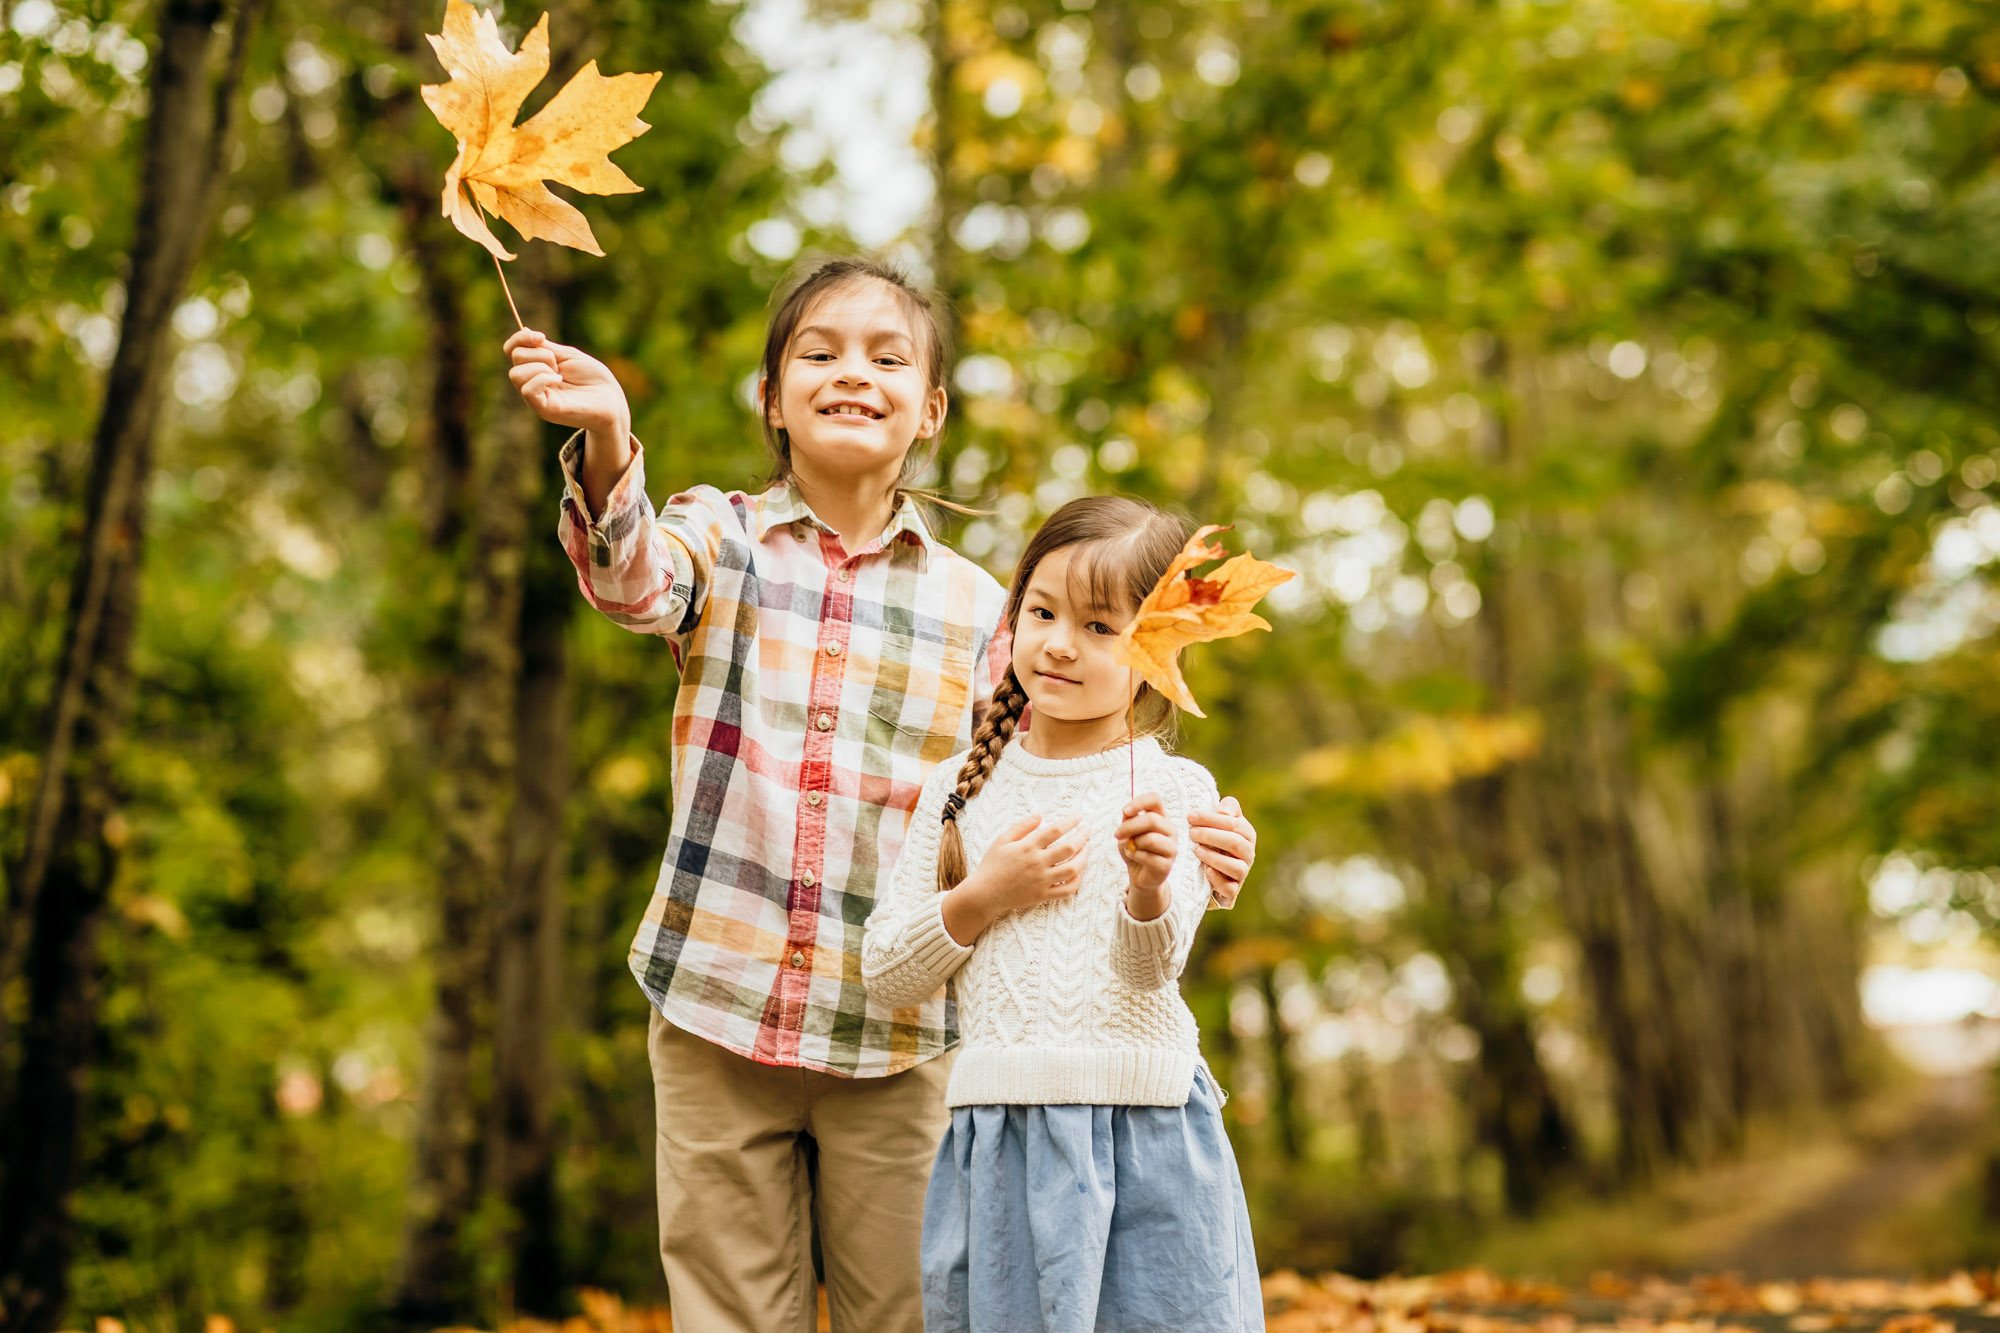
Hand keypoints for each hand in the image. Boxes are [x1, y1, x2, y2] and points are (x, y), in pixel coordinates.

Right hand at [505, 328, 630, 436]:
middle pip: (515, 357)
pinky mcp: (544, 409)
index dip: (520, 338)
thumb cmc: (593, 378)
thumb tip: (524, 330)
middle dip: (539, 354)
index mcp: (536, 367)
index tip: (540, 336)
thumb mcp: (567, 355)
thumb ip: (545, 347)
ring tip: (560, 375)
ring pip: (517, 374)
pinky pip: (528, 390)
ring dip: (541, 367)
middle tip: (560, 365)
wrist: (611, 399)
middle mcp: (532, 381)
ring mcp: (536, 397)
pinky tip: (558, 380)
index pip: (512, 350)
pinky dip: (542, 380)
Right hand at [975, 814, 1089, 912]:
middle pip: (1069, 848)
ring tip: (1086, 848)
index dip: (1070, 822)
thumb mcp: (1002, 840)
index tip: (1078, 817)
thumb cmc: (992, 865)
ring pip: (1072, 868)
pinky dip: (1077, 880)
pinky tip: (1079, 871)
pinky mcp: (1043, 895)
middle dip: (1082, 836)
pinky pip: (1067, 889)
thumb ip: (1022, 826)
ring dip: (1084, 857)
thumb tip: (1040, 815)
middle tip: (1087, 830)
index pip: (1055, 830)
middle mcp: (1038, 863)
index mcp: (1027, 847)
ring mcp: (1042, 881)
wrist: (984, 894)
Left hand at [1117, 793, 1177, 916]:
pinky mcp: (1167, 864)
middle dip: (1129, 827)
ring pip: (1150, 839)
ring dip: (1133, 843)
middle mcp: (1170, 830)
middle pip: (1152, 820)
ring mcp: (1172, 848)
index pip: (1155, 800)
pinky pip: (1148, 856)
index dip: (1139, 802)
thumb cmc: (1134, 849)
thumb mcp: (1127, 832)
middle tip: (1117, 834)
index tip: (1124, 811)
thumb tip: (1128, 813)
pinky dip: (1135, 856)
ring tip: (1130, 848)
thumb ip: (1129, 821)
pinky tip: (1134, 857)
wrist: (1139, 875)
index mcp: (1161, 817)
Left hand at [1188, 795, 1254, 908]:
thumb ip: (1227, 808)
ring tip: (1197, 850)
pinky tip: (1206, 871)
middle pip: (1235, 843)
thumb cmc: (1216, 839)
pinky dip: (1219, 880)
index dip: (1211, 819)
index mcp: (1247, 834)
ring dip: (1215, 858)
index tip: (1190, 816)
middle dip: (1212, 836)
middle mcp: (1248, 853)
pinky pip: (1230, 888)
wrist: (1212, 870)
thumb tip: (1224, 811)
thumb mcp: (1222, 821)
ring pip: (1237, 867)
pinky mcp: (1233, 890)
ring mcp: (1242, 873)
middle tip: (1192, 832)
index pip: (1233, 823)